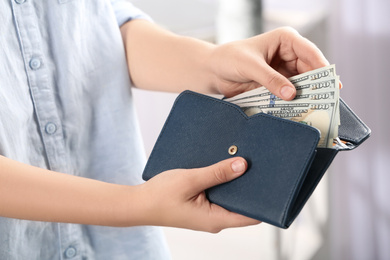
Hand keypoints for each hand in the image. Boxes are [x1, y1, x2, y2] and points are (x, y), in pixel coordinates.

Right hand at [136, 157, 259, 232]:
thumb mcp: (191, 180)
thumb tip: (242, 165)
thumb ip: (217, 173)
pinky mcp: (201, 206)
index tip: (272, 184)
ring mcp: (208, 214)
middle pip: (242, 205)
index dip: (264, 202)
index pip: (251, 216)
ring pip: (229, 198)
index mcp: (216, 219)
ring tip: (240, 163)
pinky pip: (218, 194)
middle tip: (256, 166)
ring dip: (234, 182)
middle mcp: (215, 219)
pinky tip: (222, 167)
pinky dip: (222, 182)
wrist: (139, 203)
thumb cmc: (160, 196)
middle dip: (249, 187)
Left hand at [208, 27, 329, 99]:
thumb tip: (291, 94)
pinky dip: (295, 103)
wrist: (214, 71)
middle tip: (325, 102)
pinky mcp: (278, 85)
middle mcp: (289, 54)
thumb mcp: (251, 67)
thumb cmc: (230, 59)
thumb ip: (270, 79)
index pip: (310, 52)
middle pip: (310, 70)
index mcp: (286, 40)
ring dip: (307, 96)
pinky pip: (291, 94)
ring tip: (316, 109)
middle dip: (317, 85)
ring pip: (303, 84)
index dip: (322, 67)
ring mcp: (284, 71)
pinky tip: (300, 111)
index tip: (330, 83)